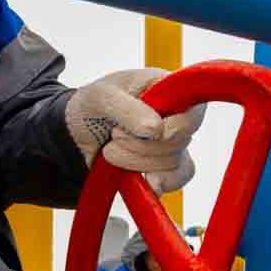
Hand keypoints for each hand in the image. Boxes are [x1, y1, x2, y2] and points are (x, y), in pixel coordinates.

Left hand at [66, 68, 206, 194]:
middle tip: (114, 134)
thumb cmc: (92, 105)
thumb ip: (130, 109)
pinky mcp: (166, 166)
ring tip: (111, 149)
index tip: (157, 132)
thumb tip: (157, 131)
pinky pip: (176, 179)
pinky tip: (140, 180)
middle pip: (180, 140)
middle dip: (142, 144)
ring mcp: (173, 142)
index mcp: (167, 88)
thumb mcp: (102, 97)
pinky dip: (157, 182)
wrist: (76, 134)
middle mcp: (176, 114)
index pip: (194, 108)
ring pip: (173, 163)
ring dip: (137, 161)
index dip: (180, 124)